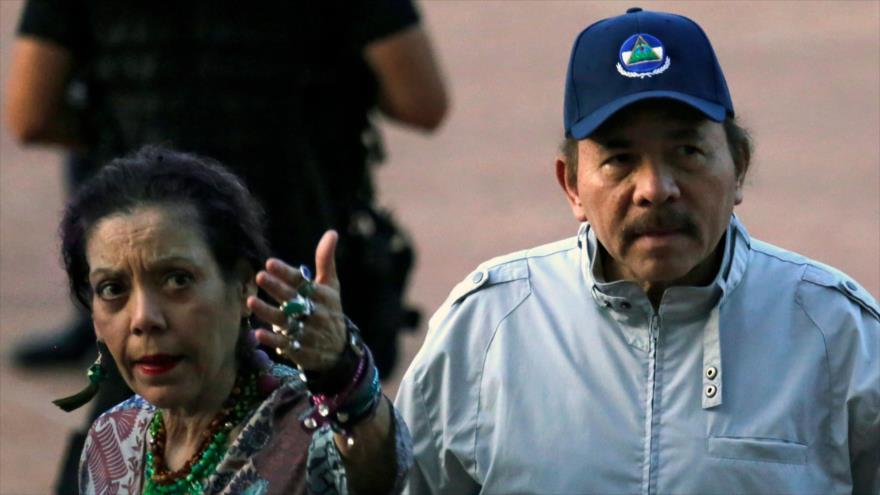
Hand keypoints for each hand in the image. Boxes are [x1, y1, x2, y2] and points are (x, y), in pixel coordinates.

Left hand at [247, 230, 346, 370]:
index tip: (270, 263)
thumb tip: (332, 232)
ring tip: (251, 301)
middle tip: (260, 276)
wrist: (339, 350)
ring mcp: (306, 332)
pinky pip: (284, 344)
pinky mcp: (299, 349)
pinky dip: (272, 339)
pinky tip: (257, 333)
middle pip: (293, 298)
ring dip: (268, 312)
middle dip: (277, 288)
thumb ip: (326, 260)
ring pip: (285, 321)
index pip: (302, 282)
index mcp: (321, 295)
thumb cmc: (330, 310)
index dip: (286, 273)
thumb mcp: (331, 285)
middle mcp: (314, 312)